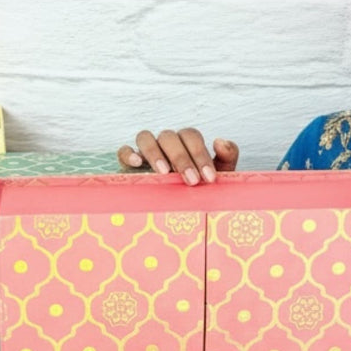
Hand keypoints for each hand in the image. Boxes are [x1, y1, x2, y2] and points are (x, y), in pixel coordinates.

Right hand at [117, 128, 238, 184]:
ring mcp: (146, 152)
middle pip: (169, 136)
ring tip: (164, 173)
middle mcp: (166, 144)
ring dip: (155, 153)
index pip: (191, 136)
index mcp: (187, 143)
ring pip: (145, 138)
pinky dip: (128, 154)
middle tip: (191, 181)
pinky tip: (137, 164)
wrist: (184, 214)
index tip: (208, 178)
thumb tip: (219, 141)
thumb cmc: (201, 191)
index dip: (200, 154)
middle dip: (181, 158)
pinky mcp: (129, 166)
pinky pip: (123, 151)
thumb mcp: (220, 176)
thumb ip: (227, 157)